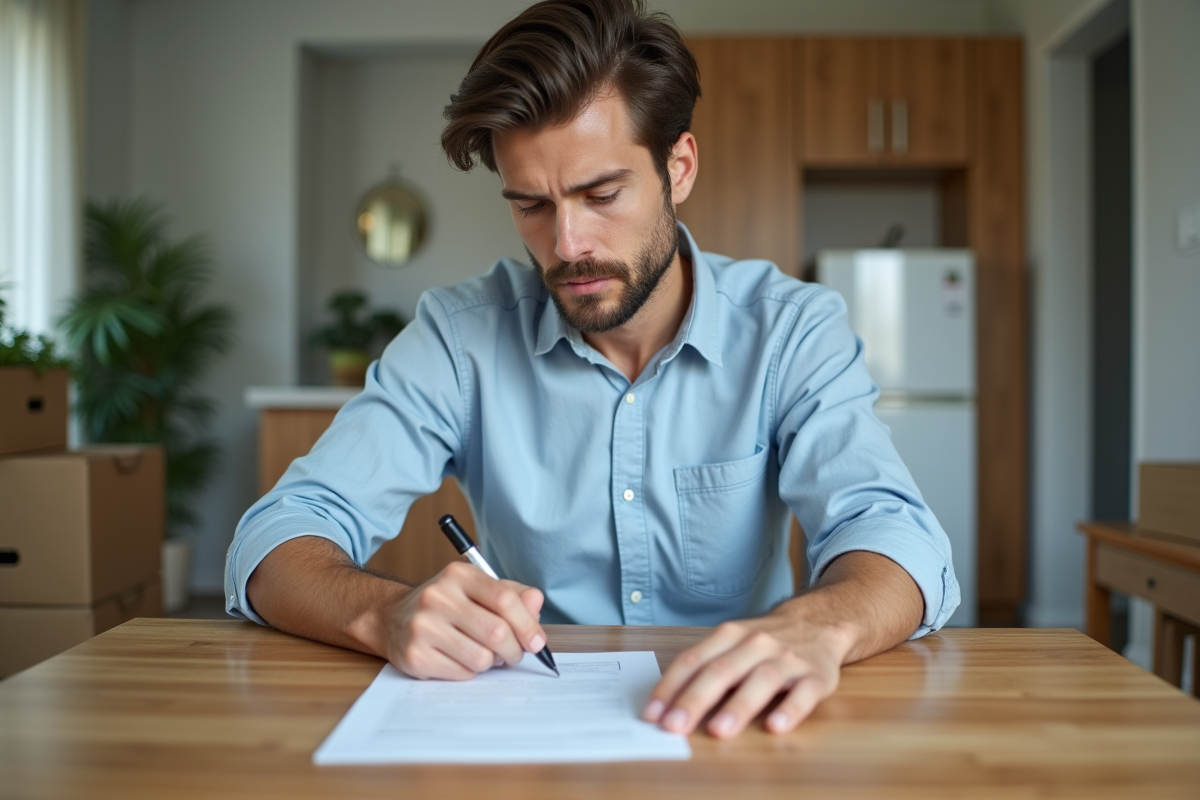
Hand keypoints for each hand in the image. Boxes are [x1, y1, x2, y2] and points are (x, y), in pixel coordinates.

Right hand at [383, 560, 545, 680]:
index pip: (504, 599)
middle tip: (514, 654)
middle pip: (496, 632)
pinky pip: (462, 673)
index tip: (537, 642)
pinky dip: (470, 671)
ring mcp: (423, 627)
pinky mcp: (415, 656)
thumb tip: (537, 604)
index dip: (527, 624)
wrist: (391, 619)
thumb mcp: (476, 589)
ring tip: (483, 653)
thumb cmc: (445, 605)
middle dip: (514, 650)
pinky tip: (460, 659)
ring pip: (481, 658)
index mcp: (458, 575)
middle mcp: (438, 597)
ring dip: (491, 662)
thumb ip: (511, 595)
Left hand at [642, 607, 853, 737]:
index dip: (671, 687)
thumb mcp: (732, 642)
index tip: (653, 714)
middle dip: (695, 699)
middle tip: (675, 726)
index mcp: (730, 634)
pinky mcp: (817, 676)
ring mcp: (788, 659)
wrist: (819, 622)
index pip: (694, 660)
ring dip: (739, 706)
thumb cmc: (764, 641)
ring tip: (719, 730)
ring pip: (762, 680)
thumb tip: (667, 705)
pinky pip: (804, 693)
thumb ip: (704, 667)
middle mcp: (757, 644)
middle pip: (722, 670)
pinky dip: (790, 709)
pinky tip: (776, 726)